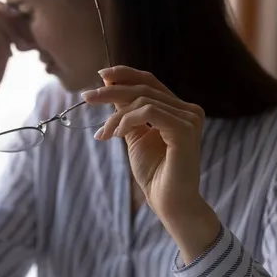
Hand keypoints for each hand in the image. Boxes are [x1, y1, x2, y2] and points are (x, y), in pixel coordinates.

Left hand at [82, 66, 219, 262]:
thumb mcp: (134, 136)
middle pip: (144, 87)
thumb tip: (110, 88)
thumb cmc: (154, 173)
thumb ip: (127, 113)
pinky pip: (148, 112)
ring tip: (105, 133)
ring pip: (143, 100)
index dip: (125, 74)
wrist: (168, 202)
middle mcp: (189, 110)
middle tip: (87, 97)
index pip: (151, 81)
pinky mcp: (185, 130)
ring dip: (116, 116)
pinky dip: (127, 120)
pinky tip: (115, 134)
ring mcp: (190, 119)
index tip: (101, 75)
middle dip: (111, 90)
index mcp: (179, 109)